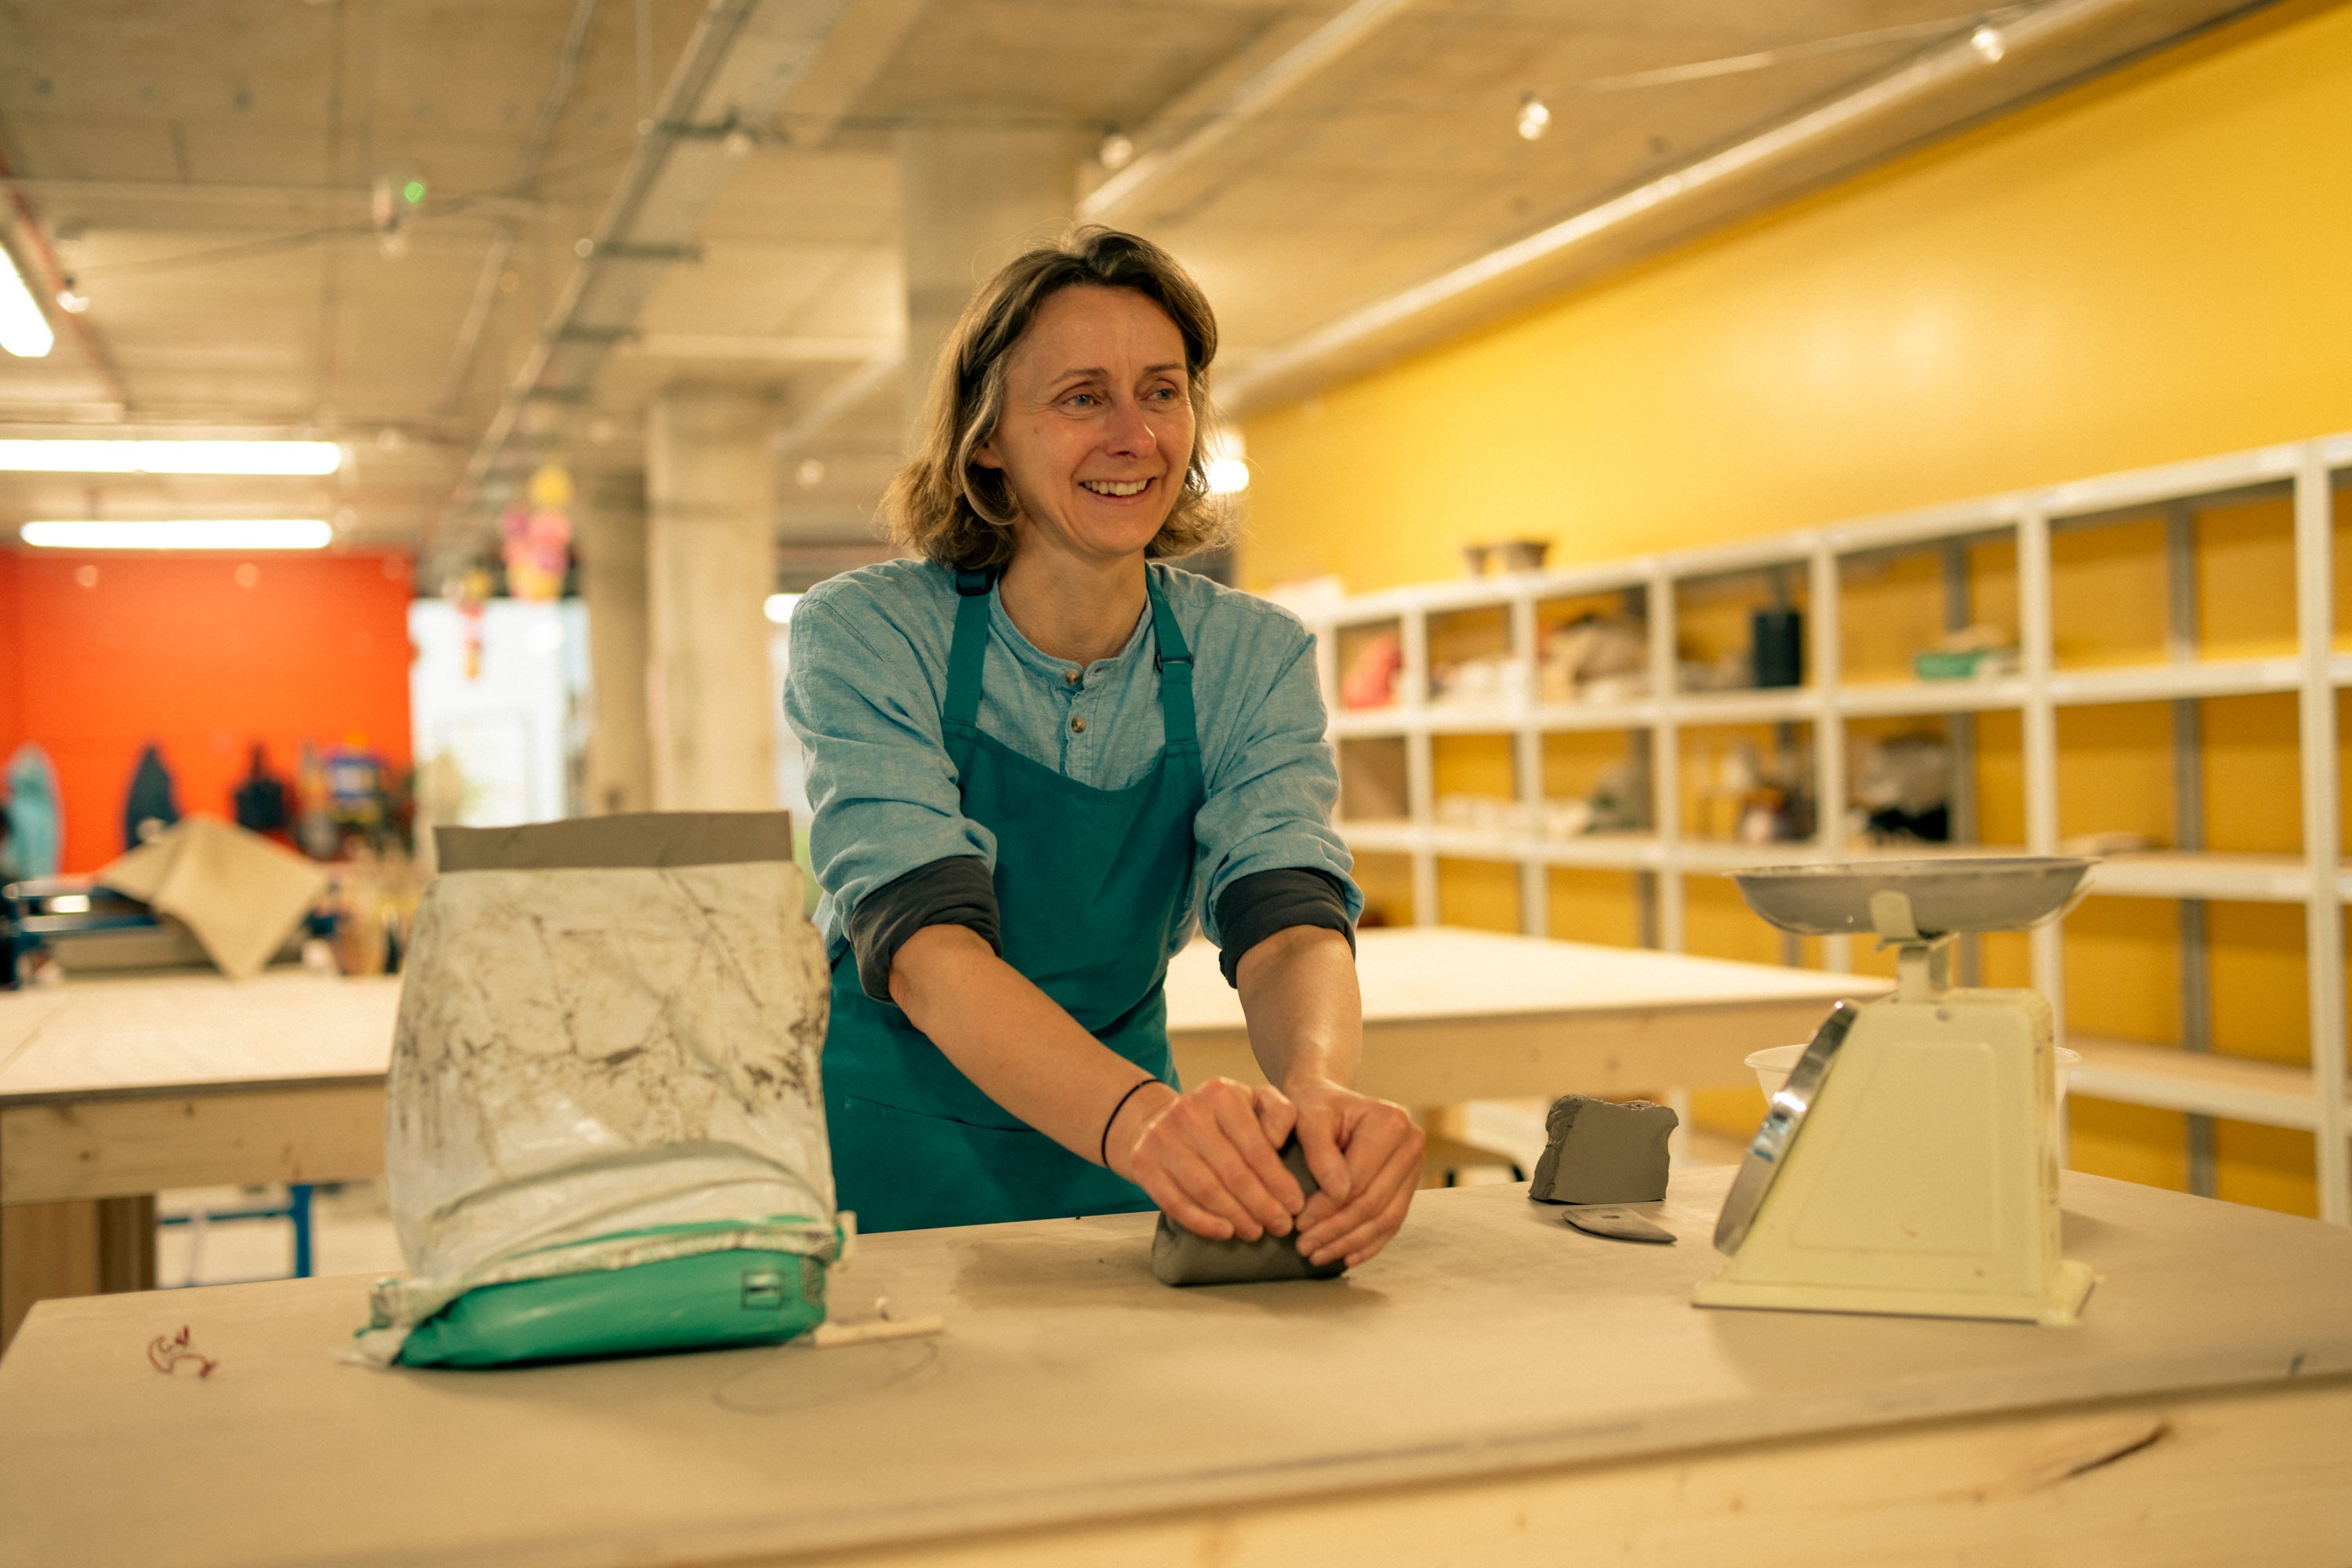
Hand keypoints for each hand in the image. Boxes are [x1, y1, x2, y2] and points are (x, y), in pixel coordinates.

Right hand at [1109, 1077, 1305, 1240]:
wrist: (1161, 1118)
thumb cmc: (1221, 1117)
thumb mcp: (1255, 1101)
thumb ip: (1280, 1113)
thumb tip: (1279, 1142)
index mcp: (1221, 1093)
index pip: (1256, 1147)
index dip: (1279, 1182)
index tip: (1296, 1205)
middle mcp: (1187, 1111)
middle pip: (1232, 1172)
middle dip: (1262, 1205)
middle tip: (1281, 1226)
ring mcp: (1161, 1137)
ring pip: (1205, 1189)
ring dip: (1236, 1216)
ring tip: (1256, 1232)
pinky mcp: (1143, 1162)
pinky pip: (1174, 1202)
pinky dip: (1202, 1222)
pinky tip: (1225, 1232)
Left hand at [1285, 1077, 1423, 1267]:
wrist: (1327, 1101)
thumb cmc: (1313, 1107)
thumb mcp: (1307, 1117)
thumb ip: (1319, 1150)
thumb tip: (1336, 1192)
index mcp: (1391, 1122)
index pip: (1358, 1179)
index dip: (1326, 1208)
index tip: (1298, 1225)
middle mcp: (1411, 1144)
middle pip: (1373, 1202)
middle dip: (1336, 1230)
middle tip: (1304, 1248)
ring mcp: (1414, 1167)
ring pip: (1385, 1218)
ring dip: (1350, 1243)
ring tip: (1317, 1255)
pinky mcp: (1409, 1185)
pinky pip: (1392, 1223)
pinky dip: (1368, 1243)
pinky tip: (1345, 1257)